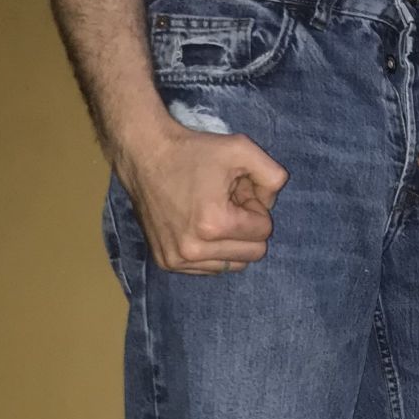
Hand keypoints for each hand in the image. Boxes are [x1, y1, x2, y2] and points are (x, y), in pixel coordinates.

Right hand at [119, 122, 287, 273]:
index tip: (238, 191)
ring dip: (230, 241)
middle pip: (252, 254)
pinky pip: (209, 268)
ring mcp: (177, 260)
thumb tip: (273, 203)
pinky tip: (199, 224)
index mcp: (214, 224)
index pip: (263, 232)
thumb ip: (273, 175)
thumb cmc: (193, 151)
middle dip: (247, 228)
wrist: (144, 155)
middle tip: (228, 203)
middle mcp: (194, 249)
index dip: (256, 207)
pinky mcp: (166, 263)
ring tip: (213, 213)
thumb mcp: (242, 149)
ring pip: (232, 265)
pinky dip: (212, 250)